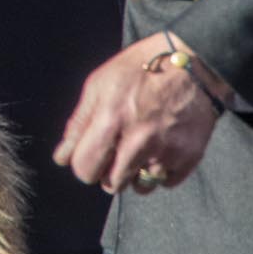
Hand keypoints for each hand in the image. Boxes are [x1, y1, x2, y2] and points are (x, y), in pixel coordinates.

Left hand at [53, 32, 224, 193]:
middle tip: (114, 152)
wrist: (191, 66)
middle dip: (107, 172)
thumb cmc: (138, 70)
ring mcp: (167, 151)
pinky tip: (160, 148)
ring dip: (135, 174)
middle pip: (111, 184)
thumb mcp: (99, 85)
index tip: (89, 156)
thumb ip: (79, 124)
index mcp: (111, 118)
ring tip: (139, 149)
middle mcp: (139, 140)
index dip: (82, 164)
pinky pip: (166, 182)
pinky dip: (160, 171)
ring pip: (140, 187)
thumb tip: (62, 158)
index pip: (85, 167)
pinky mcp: (190, 157)